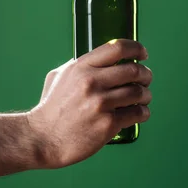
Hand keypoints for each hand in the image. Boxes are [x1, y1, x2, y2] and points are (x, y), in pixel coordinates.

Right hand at [27, 39, 152, 168]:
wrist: (41, 139)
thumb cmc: (51, 108)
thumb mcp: (59, 77)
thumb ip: (80, 65)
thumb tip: (101, 59)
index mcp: (81, 67)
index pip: (117, 48)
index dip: (137, 48)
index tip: (144, 54)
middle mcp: (92, 82)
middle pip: (135, 70)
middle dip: (146, 75)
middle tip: (146, 80)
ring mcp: (100, 103)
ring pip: (139, 92)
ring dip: (146, 95)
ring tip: (144, 98)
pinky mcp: (108, 124)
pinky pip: (138, 113)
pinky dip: (144, 112)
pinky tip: (141, 113)